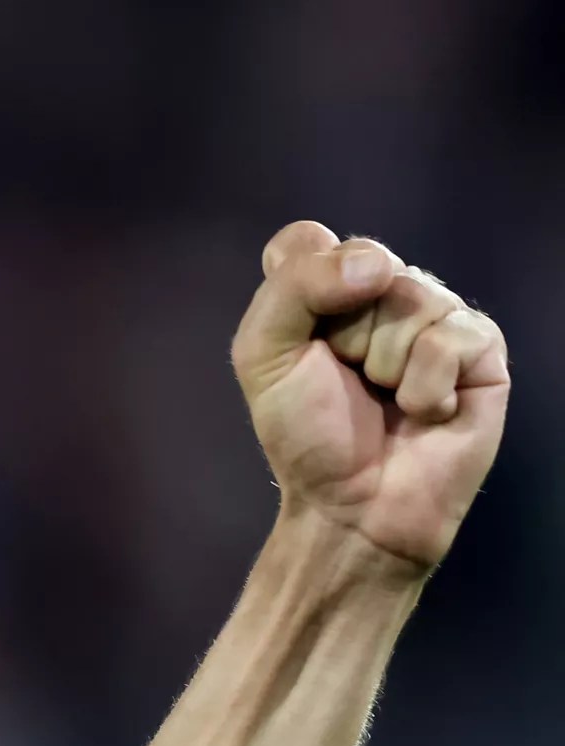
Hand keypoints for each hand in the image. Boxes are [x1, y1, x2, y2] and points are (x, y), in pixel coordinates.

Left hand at [232, 221, 507, 572]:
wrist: (354, 505)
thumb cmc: (309, 436)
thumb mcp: (264, 358)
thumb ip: (294, 288)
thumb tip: (376, 264)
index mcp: (326, 290)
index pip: (307, 240)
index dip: (301, 286)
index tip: (300, 339)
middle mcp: (384, 291)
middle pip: (366, 265)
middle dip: (344, 335)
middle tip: (348, 382)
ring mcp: (436, 315)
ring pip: (410, 299)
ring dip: (384, 364)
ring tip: (386, 398)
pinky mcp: (481, 348)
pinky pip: (450, 338)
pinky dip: (424, 386)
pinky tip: (423, 412)